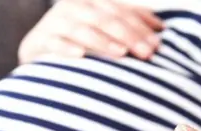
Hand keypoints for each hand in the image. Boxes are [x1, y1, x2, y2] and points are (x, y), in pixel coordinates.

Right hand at [18, 0, 163, 63]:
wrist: (39, 49)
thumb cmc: (79, 40)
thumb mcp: (103, 28)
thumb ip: (128, 24)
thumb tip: (161, 28)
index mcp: (92, 1)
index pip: (120, 11)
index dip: (140, 26)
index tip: (157, 44)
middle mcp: (74, 7)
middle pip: (106, 19)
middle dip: (129, 36)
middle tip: (147, 53)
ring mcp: (56, 23)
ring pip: (83, 30)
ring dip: (103, 42)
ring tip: (121, 54)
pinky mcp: (40, 41)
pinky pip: (54, 43)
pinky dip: (66, 48)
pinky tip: (80, 55)